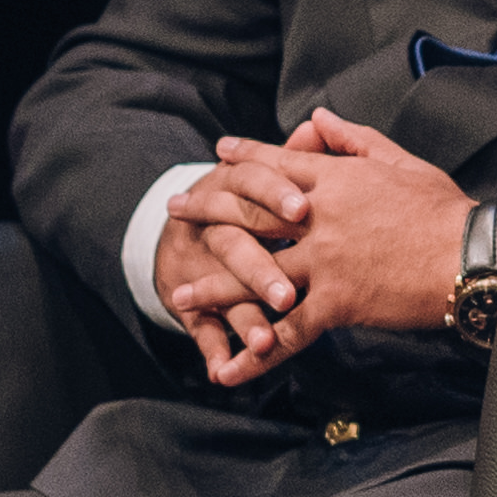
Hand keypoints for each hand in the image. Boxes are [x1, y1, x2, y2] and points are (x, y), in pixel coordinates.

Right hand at [157, 122, 334, 362]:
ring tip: (264, 342)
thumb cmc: (246, 194)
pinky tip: (224, 373)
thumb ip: (296, 152)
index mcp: (237, 187)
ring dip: (242, 316)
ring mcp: (204, 265)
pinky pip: (201, 328)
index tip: (303, 210)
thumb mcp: (268, 170)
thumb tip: (317, 124)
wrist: (179, 217)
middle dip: (259, 269)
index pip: (254, 186)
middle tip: (287, 294)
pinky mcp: (194, 301)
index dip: (276, 195)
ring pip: (222, 291)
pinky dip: (212, 350)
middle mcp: (216, 225)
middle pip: (234, 243)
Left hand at [167, 113, 476, 386]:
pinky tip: (230, 368)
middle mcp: (319, 218)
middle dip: (208, 209)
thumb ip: (354, 139)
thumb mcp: (401, 162)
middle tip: (176, 210)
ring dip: (214, 286)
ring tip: (180, 293)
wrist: (471, 255)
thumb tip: (318, 118)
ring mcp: (324, 262)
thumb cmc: (445, 209)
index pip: (277, 164)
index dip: (244, 157)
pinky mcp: (336, 303)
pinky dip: (257, 353)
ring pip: (256, 275)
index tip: (217, 153)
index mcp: (337, 179)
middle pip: (250, 212)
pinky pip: (288, 332)